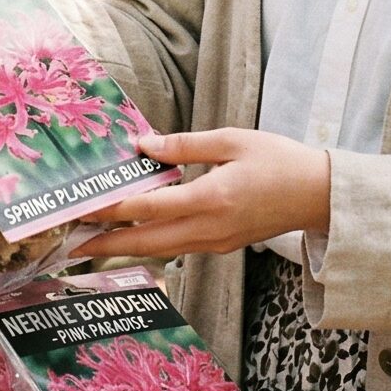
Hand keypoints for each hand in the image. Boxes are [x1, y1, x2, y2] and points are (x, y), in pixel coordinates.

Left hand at [79, 127, 331, 259]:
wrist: (318, 195)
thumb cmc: (279, 160)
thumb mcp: (232, 140)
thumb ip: (185, 145)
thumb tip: (144, 145)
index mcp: (211, 199)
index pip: (149, 208)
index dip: (113, 209)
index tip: (83, 207)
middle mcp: (210, 228)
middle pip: (147, 242)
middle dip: (107, 242)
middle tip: (71, 241)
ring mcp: (216, 242)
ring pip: (161, 250)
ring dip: (126, 247)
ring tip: (93, 240)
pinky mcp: (222, 246)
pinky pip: (178, 248)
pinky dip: (152, 244)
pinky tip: (136, 234)